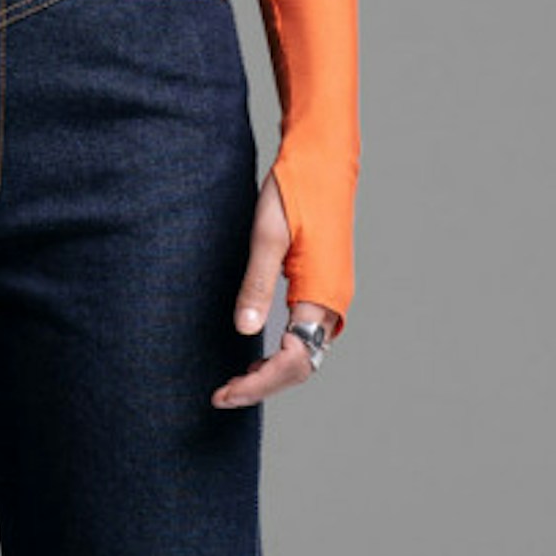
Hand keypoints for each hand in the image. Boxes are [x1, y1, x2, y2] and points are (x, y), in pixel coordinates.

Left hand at [211, 171, 335, 409]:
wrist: (324, 160)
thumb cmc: (295, 190)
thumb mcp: (267, 236)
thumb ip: (256, 286)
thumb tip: (245, 331)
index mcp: (322, 294)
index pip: (293, 362)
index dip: (258, 385)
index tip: (224, 393)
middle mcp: (334, 303)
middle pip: (301, 367)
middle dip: (262, 386)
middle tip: (221, 395)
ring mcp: (332, 297)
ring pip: (305, 355)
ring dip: (272, 373)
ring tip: (235, 381)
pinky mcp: (325, 289)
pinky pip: (306, 337)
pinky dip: (282, 354)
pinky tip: (256, 356)